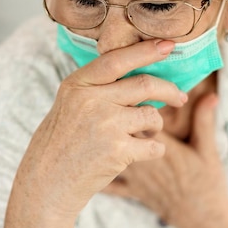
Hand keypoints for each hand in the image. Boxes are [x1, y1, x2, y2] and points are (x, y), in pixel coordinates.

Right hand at [12, 39, 187, 219]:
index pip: (117, 60)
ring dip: (155, 126)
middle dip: (169, 90)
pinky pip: (154, 145)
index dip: (145, 51)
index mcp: (77, 85)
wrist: (47, 183)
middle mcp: (91, 100)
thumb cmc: (61, 143)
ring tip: (144, 134)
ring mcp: (105, 124)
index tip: (169, 45)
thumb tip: (139, 75)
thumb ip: (96, 88)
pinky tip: (140, 153)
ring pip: (151, 115)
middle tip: (179, 97)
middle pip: (145, 85)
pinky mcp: (117, 151)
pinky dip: (154, 149)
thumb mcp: (69, 105)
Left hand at [103, 93, 227, 227]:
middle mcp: (143, 162)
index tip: (129, 95)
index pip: (138, 119)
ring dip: (106, 142)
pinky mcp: (132, 191)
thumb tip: (210, 95)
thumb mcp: (208, 151)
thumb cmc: (208, 184)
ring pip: (110, 155)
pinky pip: (107, 182)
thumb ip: (204, 121)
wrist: (204, 220)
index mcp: (161, 147)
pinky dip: (98, 172)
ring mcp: (135, 178)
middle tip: (114, 107)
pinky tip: (90, 160)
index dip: (131, 104)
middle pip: (119, 135)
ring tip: (104, 128)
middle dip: (114, 119)